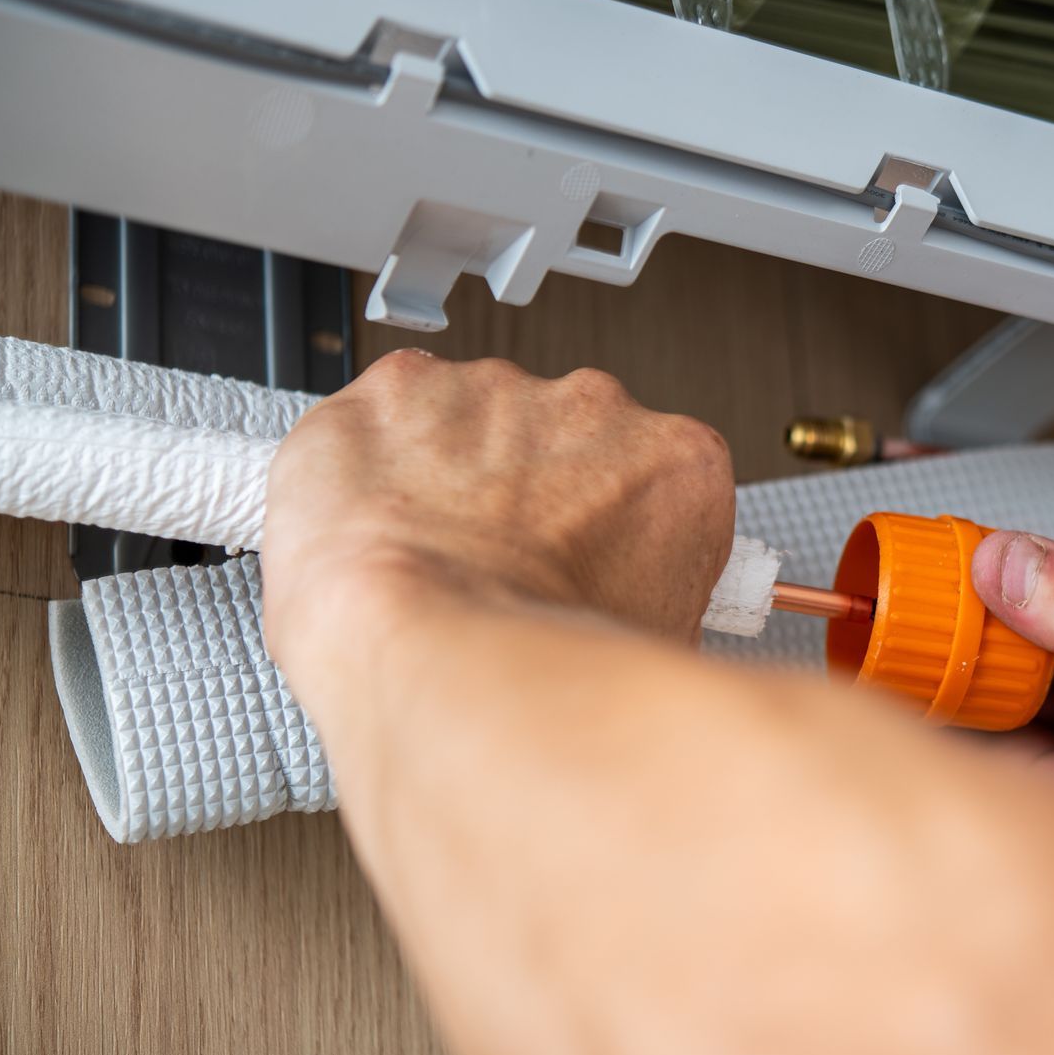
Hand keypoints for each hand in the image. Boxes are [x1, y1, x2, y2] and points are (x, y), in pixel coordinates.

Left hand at [263, 351, 734, 680]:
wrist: (429, 660)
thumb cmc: (537, 666)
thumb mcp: (651, 652)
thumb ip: (647, 597)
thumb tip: (624, 625)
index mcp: (678, 465)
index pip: (655, 480)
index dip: (612, 532)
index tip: (585, 563)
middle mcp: (596, 409)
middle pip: (566, 444)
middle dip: (534, 498)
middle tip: (505, 573)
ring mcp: (498, 391)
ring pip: (476, 427)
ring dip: (455, 479)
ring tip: (433, 564)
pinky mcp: (403, 387)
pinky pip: (387, 419)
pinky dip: (375, 466)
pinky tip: (376, 531)